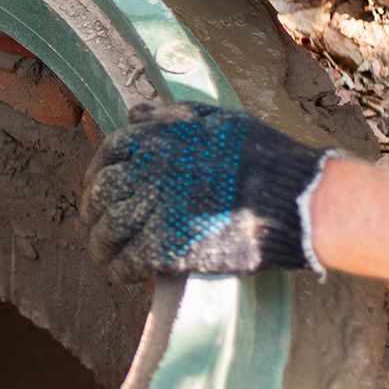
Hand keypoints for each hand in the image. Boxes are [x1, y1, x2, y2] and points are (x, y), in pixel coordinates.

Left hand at [80, 102, 334, 281]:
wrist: (295, 198)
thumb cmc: (262, 156)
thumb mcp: (217, 119)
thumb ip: (172, 116)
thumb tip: (135, 114)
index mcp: (158, 140)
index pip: (109, 153)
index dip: (98, 171)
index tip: (98, 185)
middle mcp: (148, 173)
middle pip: (101, 194)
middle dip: (93, 211)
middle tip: (95, 224)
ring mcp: (156, 211)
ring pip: (108, 230)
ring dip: (100, 244)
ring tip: (104, 254)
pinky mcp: (168, 248)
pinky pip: (128, 261)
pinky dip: (119, 269)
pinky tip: (121, 274)